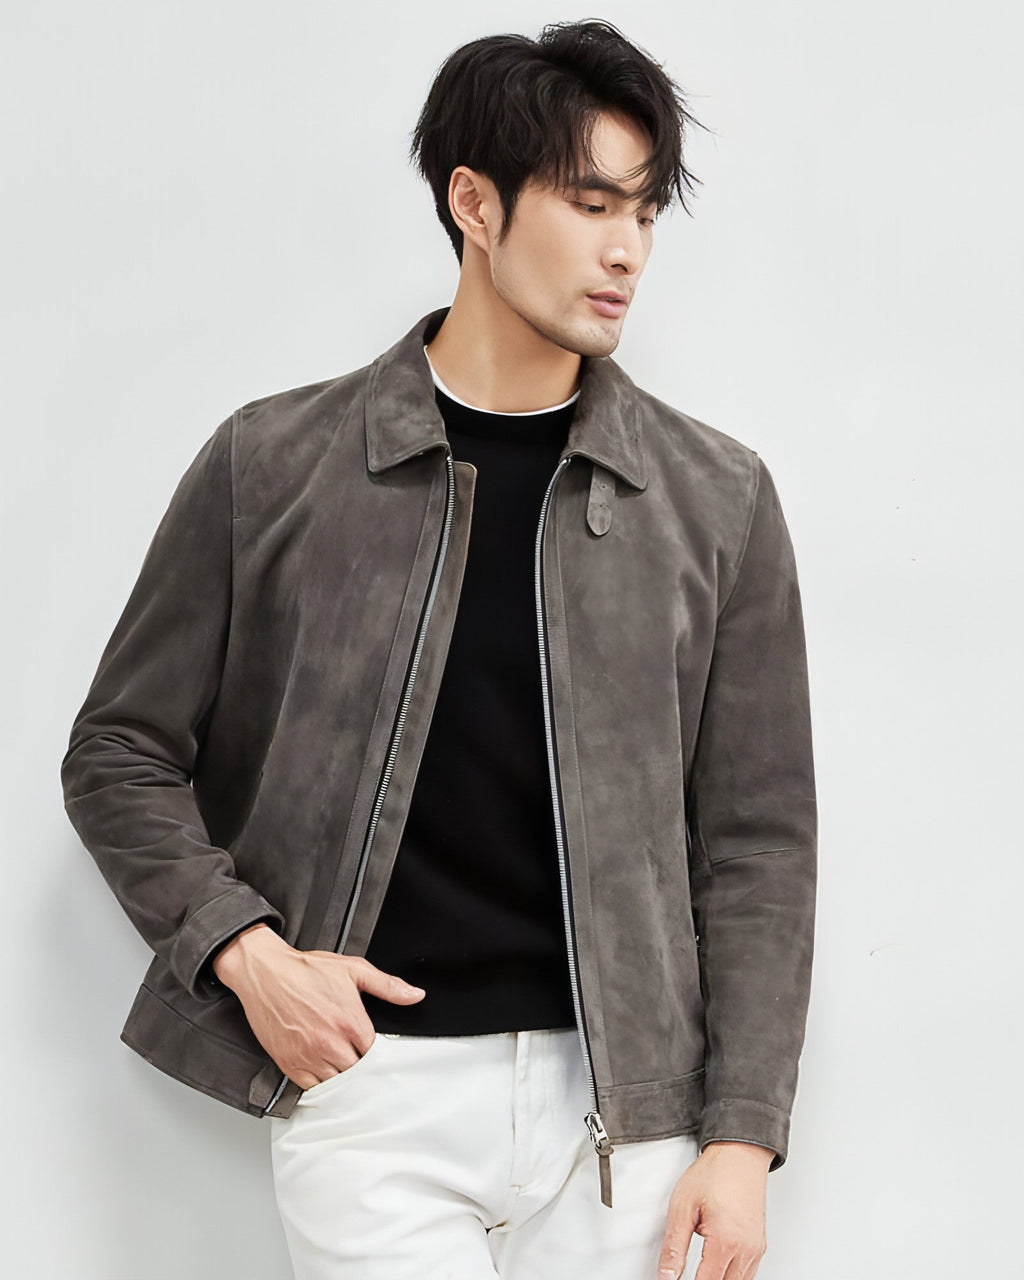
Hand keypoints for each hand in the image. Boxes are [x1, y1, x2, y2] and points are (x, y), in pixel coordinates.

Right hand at [212, 923, 425, 1087]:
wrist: (265, 973)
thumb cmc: (305, 971)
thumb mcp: (353, 969)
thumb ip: (388, 985)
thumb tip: (415, 995)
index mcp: (350, 1022)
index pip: (376, 1054)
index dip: (377, 1053)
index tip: (375, 1050)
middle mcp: (331, 1043)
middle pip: (358, 1072)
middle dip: (361, 1066)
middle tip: (358, 1057)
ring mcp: (309, 1057)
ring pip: (337, 1084)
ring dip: (342, 1077)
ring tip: (341, 1063)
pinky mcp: (290, 1064)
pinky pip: (311, 1088)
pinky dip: (320, 1084)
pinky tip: (324, 1072)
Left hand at [656, 1140, 771, 1279]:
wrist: (740, 1155)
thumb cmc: (714, 1173)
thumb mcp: (682, 1207)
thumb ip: (674, 1247)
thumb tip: (666, 1276)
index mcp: (725, 1241)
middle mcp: (746, 1250)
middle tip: (684, 1274)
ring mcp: (756, 1249)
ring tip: (700, 1270)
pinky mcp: (759, 1246)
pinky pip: (747, 1275)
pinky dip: (731, 1277)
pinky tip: (717, 1270)